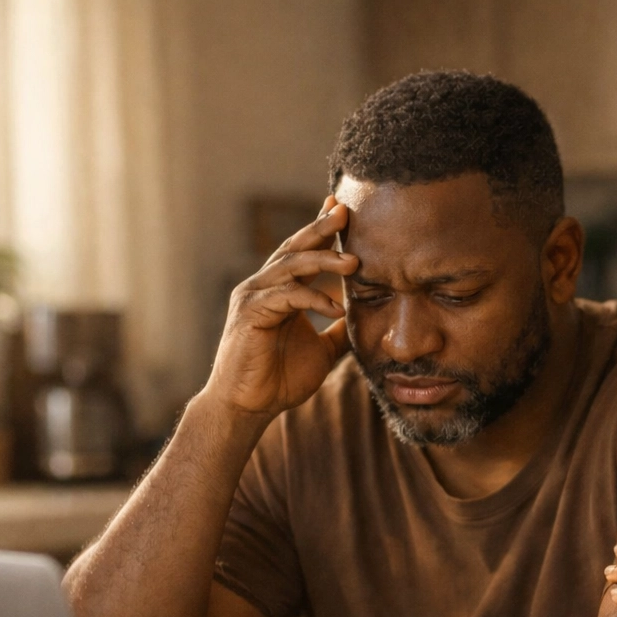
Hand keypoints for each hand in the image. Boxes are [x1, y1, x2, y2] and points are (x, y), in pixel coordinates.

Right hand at [201, 198, 358, 419]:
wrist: (248, 407)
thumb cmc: (279, 380)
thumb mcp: (323, 351)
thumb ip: (341, 331)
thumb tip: (368, 319)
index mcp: (280, 289)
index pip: (303, 251)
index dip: (321, 229)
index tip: (343, 209)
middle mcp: (264, 286)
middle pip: (295, 247)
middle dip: (321, 228)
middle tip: (346, 211)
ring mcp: (254, 296)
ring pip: (291, 265)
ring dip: (324, 261)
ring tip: (355, 262)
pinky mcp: (250, 313)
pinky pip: (287, 297)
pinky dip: (314, 300)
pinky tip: (338, 309)